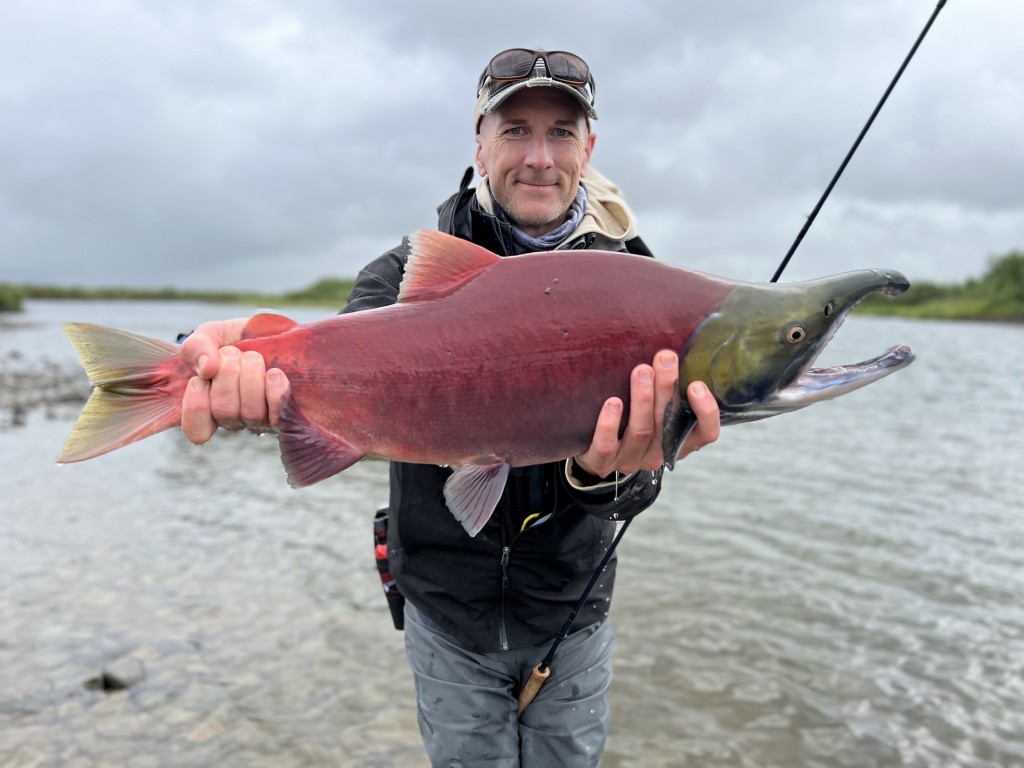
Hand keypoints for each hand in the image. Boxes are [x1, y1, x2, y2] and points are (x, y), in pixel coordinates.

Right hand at [179, 318, 289, 444]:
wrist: (278, 332)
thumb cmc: (240, 338)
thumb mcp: (211, 335)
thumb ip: (195, 348)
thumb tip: (205, 368)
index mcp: (210, 404)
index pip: (196, 429)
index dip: (196, 406)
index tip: (201, 377)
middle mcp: (234, 417)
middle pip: (224, 413)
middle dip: (227, 376)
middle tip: (233, 353)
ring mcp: (260, 419)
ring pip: (251, 414)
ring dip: (251, 379)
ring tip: (253, 357)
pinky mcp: (286, 415)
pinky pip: (278, 415)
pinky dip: (275, 392)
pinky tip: (275, 373)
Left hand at [574, 350, 719, 477]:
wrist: (592, 454)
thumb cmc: (629, 420)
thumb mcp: (653, 407)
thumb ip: (665, 386)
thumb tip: (669, 348)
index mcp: (677, 441)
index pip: (705, 434)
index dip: (706, 412)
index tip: (696, 384)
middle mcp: (657, 454)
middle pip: (668, 424)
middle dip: (667, 388)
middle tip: (665, 358)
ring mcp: (630, 460)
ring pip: (641, 432)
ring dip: (642, 399)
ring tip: (641, 371)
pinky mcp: (602, 463)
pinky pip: (607, 447)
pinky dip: (610, 424)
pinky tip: (613, 402)